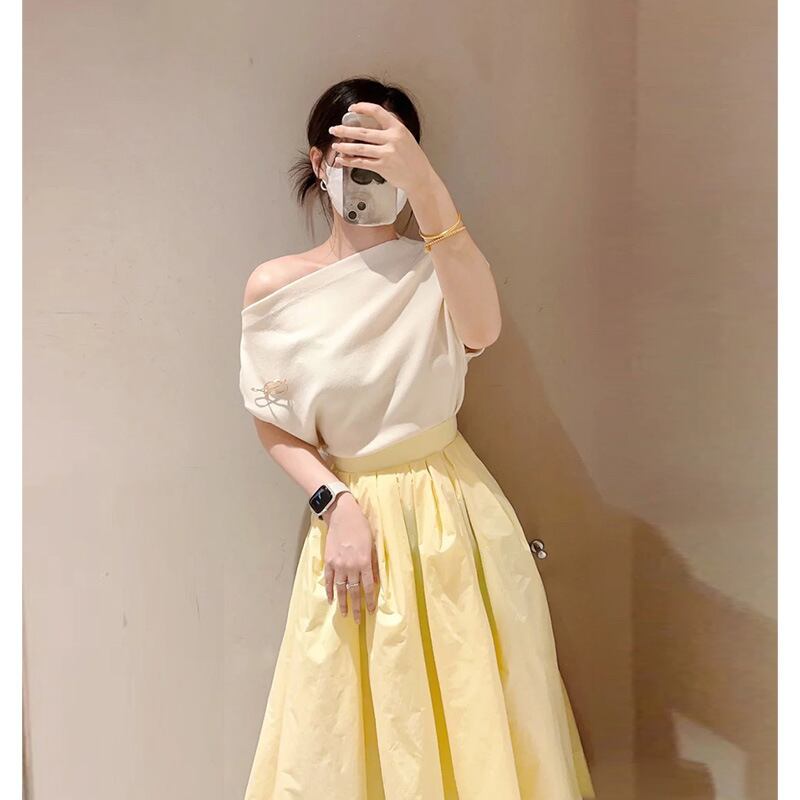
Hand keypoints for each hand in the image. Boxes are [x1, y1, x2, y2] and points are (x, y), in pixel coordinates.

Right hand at [322, 492, 379, 623]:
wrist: (342, 515)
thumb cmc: (361, 527)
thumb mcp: (373, 544)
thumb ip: (374, 563)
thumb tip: (376, 580)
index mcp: (364, 562)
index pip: (368, 587)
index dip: (369, 600)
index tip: (371, 611)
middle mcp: (351, 566)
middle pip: (354, 591)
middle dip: (356, 607)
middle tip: (358, 620)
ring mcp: (338, 565)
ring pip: (340, 589)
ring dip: (343, 603)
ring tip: (345, 614)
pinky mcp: (329, 561)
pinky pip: (329, 579)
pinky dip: (329, 590)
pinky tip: (331, 599)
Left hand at [328, 101, 434, 195]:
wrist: (420, 177)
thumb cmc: (413, 158)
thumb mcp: (406, 137)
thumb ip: (391, 128)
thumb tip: (374, 119)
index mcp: (398, 128)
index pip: (377, 111)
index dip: (362, 108)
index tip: (351, 109)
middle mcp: (392, 139)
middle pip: (362, 132)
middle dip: (344, 130)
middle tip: (334, 129)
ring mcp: (387, 154)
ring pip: (359, 148)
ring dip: (344, 147)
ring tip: (335, 145)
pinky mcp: (383, 167)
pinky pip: (362, 162)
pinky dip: (350, 161)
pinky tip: (342, 160)